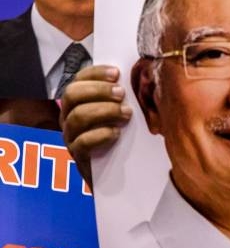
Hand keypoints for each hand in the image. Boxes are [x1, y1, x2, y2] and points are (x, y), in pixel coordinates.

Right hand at [60, 65, 131, 184]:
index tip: (116, 74)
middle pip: (71, 94)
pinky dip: (100, 135)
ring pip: (76, 117)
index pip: (79, 79)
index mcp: (79, 101)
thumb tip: (142, 74)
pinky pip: (82, 142)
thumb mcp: (124, 112)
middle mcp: (69, 116)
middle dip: (98, 90)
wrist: (119, 174)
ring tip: (126, 113)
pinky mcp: (78, 156)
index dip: (95, 73)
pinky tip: (116, 133)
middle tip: (121, 93)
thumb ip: (125, 95)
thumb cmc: (124, 136)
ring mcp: (71, 136)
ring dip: (103, 111)